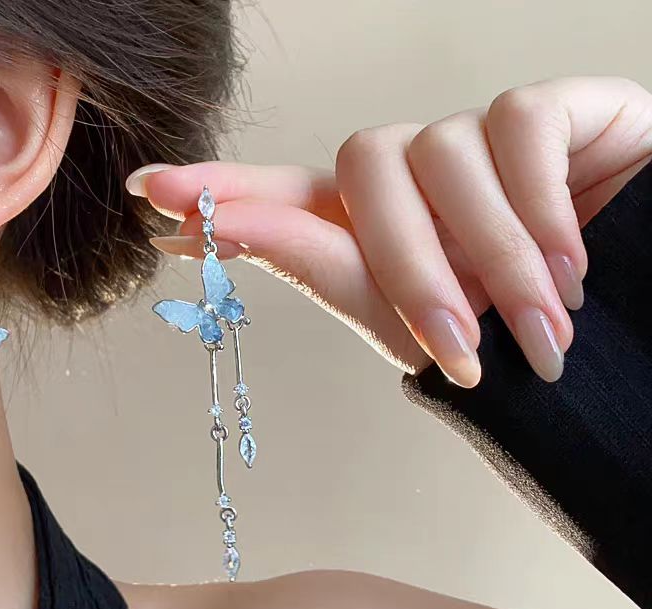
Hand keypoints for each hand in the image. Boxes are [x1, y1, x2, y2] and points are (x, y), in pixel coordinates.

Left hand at [126, 76, 651, 386]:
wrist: (638, 329)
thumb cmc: (527, 335)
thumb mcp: (429, 326)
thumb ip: (337, 277)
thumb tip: (232, 236)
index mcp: (383, 232)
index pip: (289, 195)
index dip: (226, 192)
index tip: (155, 195)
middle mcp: (419, 178)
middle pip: (361, 169)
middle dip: (405, 263)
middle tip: (455, 348)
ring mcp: (481, 139)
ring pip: (441, 151)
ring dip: (491, 256)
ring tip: (542, 328)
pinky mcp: (552, 110)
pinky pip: (518, 127)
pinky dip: (542, 208)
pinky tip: (573, 263)